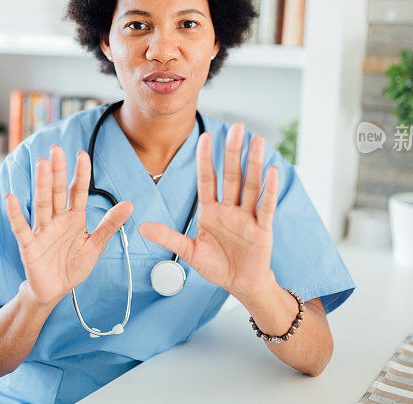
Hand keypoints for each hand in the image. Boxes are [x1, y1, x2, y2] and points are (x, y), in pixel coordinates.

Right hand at [5, 144, 133, 304]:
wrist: (56, 290)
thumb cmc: (73, 265)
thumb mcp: (95, 245)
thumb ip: (110, 225)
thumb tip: (130, 205)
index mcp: (74, 218)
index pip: (78, 192)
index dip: (81, 174)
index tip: (83, 154)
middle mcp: (57, 220)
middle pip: (57, 192)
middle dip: (57, 171)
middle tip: (56, 149)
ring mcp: (42, 231)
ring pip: (42, 204)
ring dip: (41, 185)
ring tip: (41, 164)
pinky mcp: (29, 246)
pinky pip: (22, 228)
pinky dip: (16, 215)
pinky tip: (12, 198)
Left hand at [139, 123, 279, 299]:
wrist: (240, 284)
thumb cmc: (216, 266)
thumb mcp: (189, 252)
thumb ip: (168, 237)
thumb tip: (142, 227)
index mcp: (210, 211)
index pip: (207, 180)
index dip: (205, 159)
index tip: (204, 137)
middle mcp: (229, 209)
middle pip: (231, 175)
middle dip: (233, 151)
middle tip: (237, 127)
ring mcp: (247, 217)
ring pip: (250, 185)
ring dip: (253, 163)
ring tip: (256, 140)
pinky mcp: (262, 229)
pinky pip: (265, 206)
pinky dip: (268, 190)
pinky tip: (271, 170)